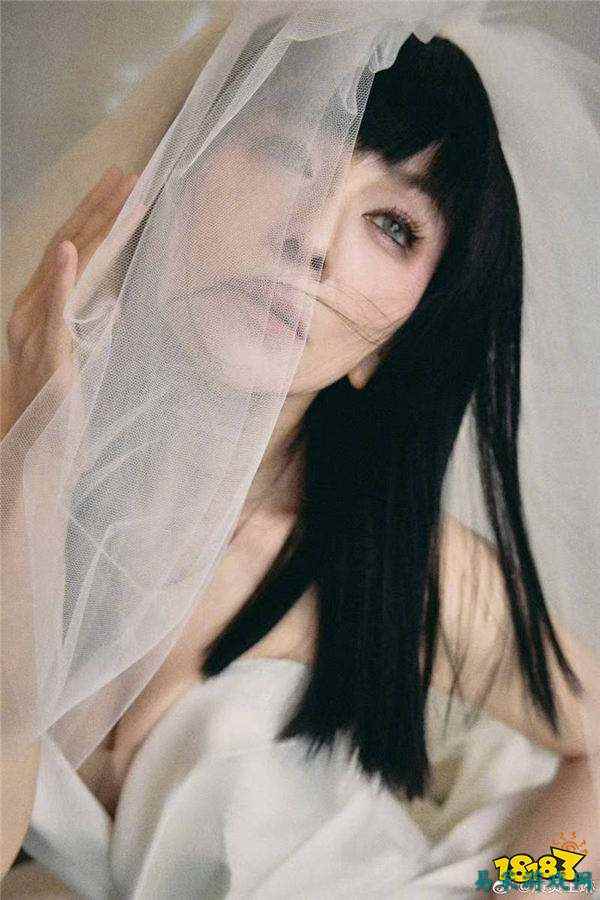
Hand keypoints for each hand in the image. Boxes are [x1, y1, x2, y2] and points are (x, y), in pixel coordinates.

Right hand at [2, 166, 138, 438]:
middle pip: (65, 245)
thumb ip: (84, 316)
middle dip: (97, 207)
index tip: (121, 187)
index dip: (93, 216)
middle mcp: (28, 309)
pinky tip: (69, 247)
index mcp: (36, 306)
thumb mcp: (74, 348)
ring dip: (91, 226)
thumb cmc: (54, 399)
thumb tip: (107, 291)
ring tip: (118, 193)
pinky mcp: (48, 353)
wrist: (30, 445)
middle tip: (126, 174)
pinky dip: (60, 276)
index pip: (68, 249)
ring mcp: (34, 329)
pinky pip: (53, 309)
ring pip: (64, 266)